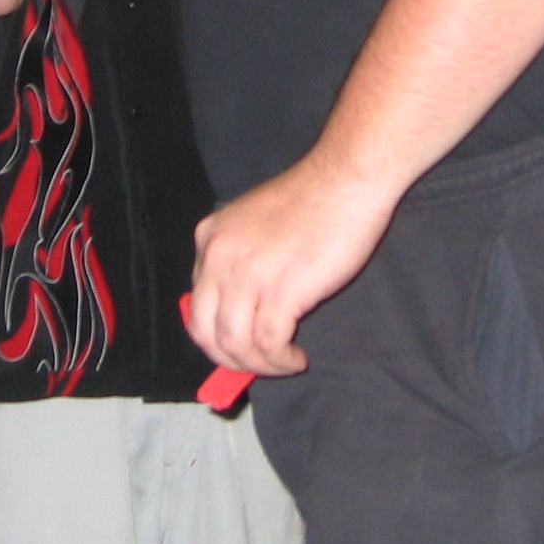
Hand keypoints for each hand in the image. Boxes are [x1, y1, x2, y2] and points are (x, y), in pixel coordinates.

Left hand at [184, 153, 397, 375]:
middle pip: (205, 332)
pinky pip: (269, 344)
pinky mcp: (281, 291)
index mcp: (210, 238)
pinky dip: (281, 360)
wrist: (346, 179)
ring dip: (260, 365)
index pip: (196, 305)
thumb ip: (238, 259)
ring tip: (284, 362)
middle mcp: (218, 258)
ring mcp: (247, 275)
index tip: (239, 347)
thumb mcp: (254, 222)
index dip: (217, 335)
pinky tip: (297, 357)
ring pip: (236, 345)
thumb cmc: (312, 199)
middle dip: (230, 359)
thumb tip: (239, 311)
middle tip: (256, 364)